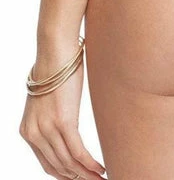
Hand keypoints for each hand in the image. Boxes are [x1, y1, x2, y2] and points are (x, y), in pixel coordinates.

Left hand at [19, 39, 105, 179]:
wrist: (55, 49)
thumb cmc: (56, 68)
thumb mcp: (48, 99)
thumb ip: (52, 117)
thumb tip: (66, 125)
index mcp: (28, 131)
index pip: (47, 163)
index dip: (65, 175)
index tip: (80, 178)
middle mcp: (34, 134)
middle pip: (58, 167)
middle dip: (78, 179)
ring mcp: (47, 129)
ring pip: (68, 163)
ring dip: (86, 175)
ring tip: (101, 178)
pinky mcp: (62, 122)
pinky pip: (77, 152)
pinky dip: (90, 164)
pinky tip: (101, 168)